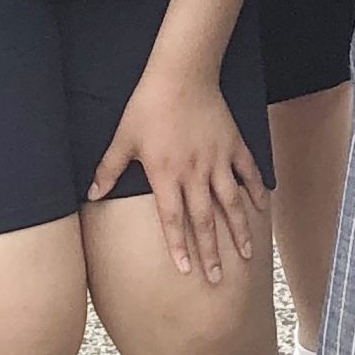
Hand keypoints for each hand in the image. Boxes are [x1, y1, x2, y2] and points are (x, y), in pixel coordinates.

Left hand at [86, 67, 266, 282]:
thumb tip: (91, 193)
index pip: (173, 220)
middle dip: (211, 252)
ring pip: (232, 202)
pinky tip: (263, 208)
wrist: (181, 75)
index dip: (180, 247)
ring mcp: (217, 160)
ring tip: (247, 255)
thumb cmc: (148, 106)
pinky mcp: (233, 145)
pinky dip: (256, 190)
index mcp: (166, 175)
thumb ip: (108, 170)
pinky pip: (248, 172)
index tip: (186, 271)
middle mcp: (194, 173)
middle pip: (205, 220)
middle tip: (217, 278)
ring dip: (239, 230)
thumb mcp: (123, 138)